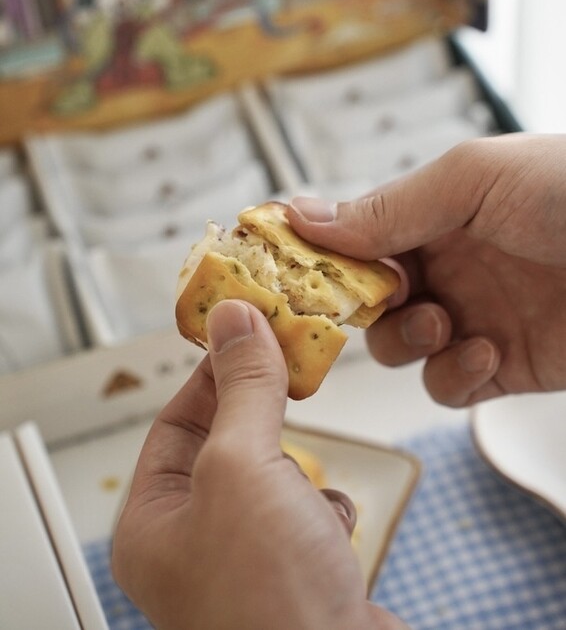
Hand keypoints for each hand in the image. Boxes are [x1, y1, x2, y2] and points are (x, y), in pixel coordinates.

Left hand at [112, 300, 408, 629]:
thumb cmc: (269, 600)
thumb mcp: (243, 466)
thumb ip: (242, 389)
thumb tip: (235, 319)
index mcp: (155, 522)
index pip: (177, 420)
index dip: (215, 371)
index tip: (251, 330)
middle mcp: (194, 544)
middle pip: (227, 445)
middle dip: (265, 418)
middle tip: (295, 368)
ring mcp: (247, 563)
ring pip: (273, 477)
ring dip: (298, 471)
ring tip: (306, 486)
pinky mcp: (295, 575)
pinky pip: (306, 514)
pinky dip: (323, 509)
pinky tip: (328, 527)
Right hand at [288, 133, 565, 407]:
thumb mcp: (473, 179)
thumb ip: (389, 206)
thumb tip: (304, 217)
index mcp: (438, 212)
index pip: (359, 237)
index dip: (325, 254)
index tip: (294, 267)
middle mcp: (451, 264)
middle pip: (370, 299)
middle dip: (362, 305)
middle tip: (379, 298)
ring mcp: (476, 316)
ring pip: (401, 347)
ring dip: (407, 340)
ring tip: (442, 320)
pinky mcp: (506, 366)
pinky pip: (449, 386)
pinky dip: (452, 377)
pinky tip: (482, 352)